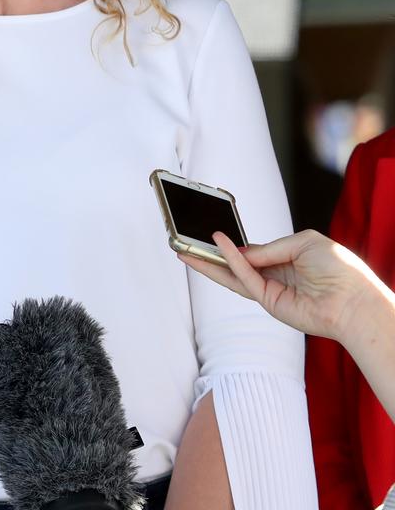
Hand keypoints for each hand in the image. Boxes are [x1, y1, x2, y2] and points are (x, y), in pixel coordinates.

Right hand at [178, 228, 375, 342]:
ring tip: (186, 252)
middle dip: (210, 258)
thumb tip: (241, 251)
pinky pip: (245, 280)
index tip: (212, 236)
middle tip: (186, 247)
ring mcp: (271, 291)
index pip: (252, 253)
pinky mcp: (270, 303)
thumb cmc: (339, 269)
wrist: (355, 300)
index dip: (233, 246)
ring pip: (232, 276)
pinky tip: (218, 248)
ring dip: (209, 264)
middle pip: (235, 266)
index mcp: (287, 260)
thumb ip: (269, 247)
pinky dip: (230, 263)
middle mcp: (276, 277)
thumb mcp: (303, 243)